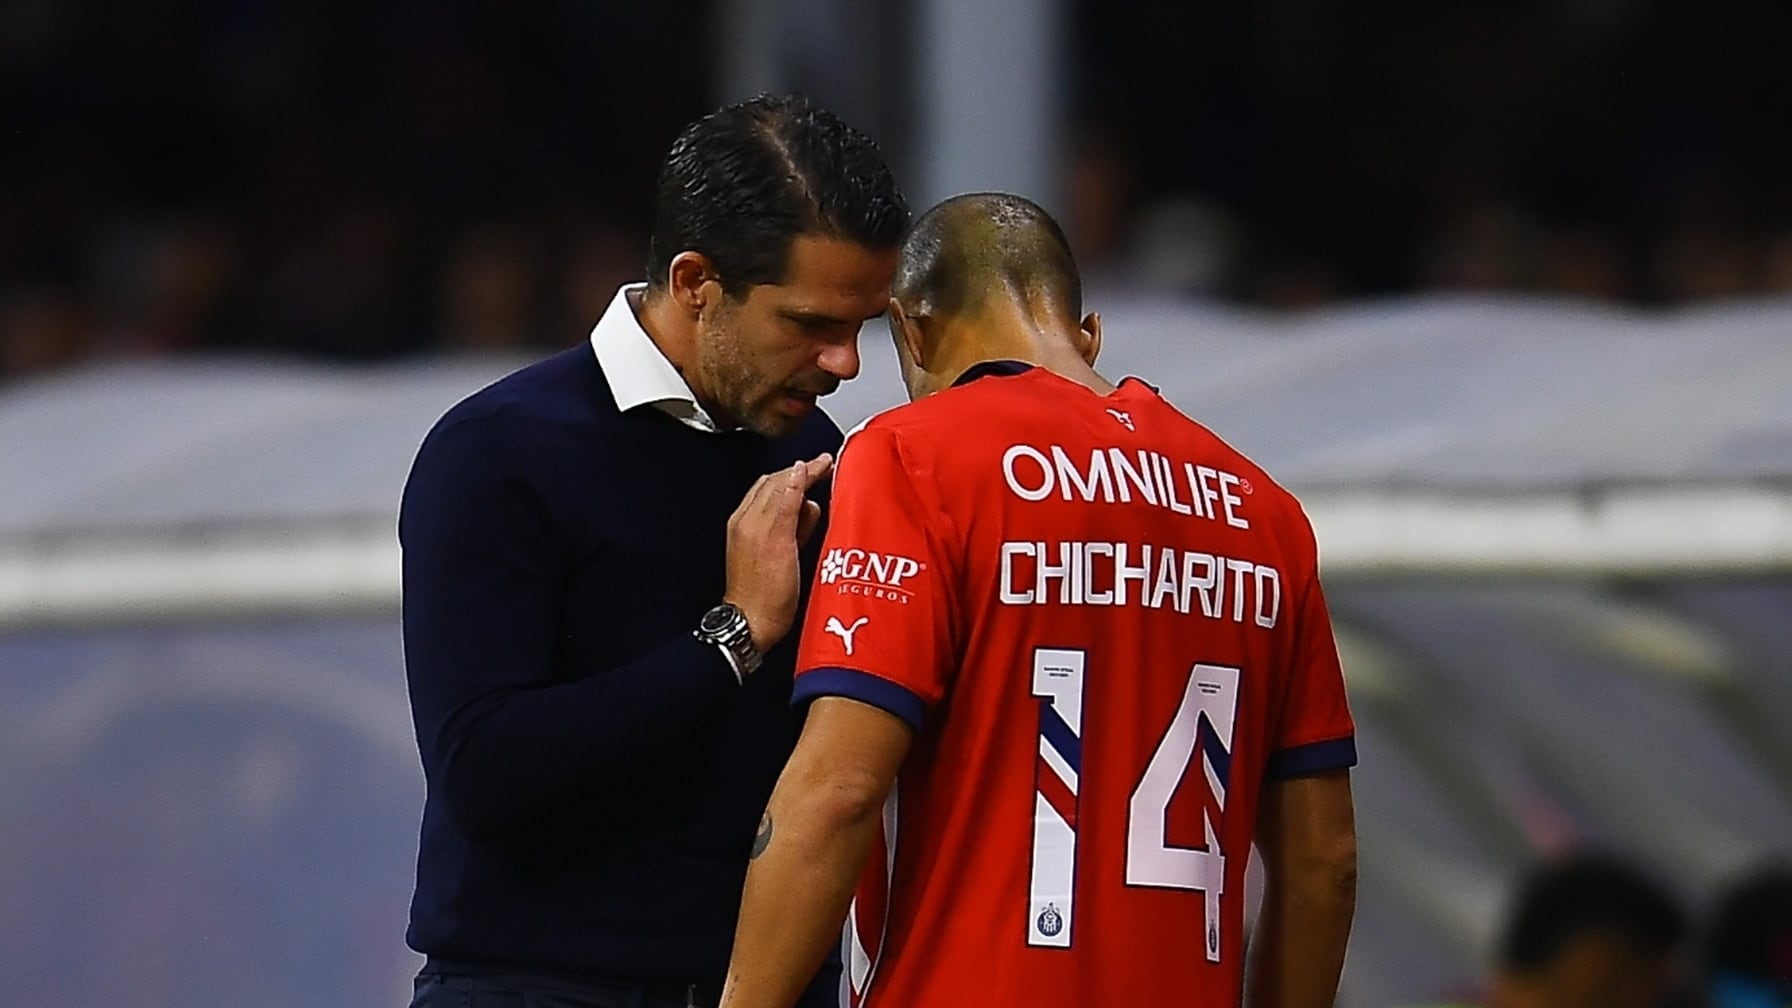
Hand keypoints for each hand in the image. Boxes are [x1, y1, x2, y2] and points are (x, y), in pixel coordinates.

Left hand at [724, 453, 833, 652]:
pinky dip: (790, 508)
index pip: (782, 480)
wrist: (753, 625)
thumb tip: (799, 472)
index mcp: (752, 519)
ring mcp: (750, 534)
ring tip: (818, 488)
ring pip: (774, 498)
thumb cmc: (769, 595)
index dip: (806, 469)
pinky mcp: (756, 547)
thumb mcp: (783, 544)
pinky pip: (774, 516)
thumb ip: (789, 505)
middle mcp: (748, 522)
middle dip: (801, 474)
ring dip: (796, 489)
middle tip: (826, 468)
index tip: (827, 461)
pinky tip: (805, 514)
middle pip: (776, 485)